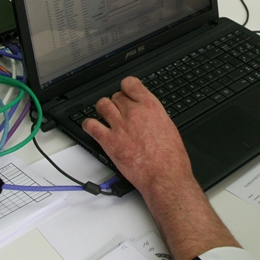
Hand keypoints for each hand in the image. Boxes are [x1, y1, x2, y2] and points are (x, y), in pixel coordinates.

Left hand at [83, 77, 193, 195]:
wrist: (164, 176)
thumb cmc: (171, 157)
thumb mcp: (168, 127)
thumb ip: (154, 116)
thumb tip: (147, 113)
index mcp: (150, 106)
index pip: (130, 83)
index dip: (126, 87)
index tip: (126, 92)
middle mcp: (133, 112)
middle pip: (116, 96)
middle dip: (117, 103)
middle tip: (120, 113)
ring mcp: (119, 126)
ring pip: (102, 105)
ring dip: (103, 109)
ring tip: (106, 117)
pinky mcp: (108, 141)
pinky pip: (90, 125)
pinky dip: (88, 125)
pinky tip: (92, 128)